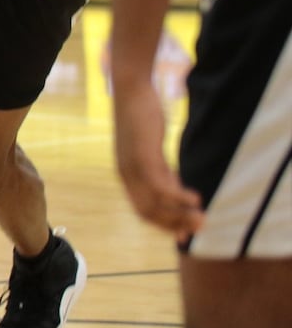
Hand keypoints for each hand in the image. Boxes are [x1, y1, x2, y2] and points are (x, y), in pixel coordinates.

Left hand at [113, 81, 204, 240]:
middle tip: (198, 230)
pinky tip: (196, 199)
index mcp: (127, 175)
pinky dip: (178, 196)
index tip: (184, 235)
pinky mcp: (142, 156)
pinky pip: (159, 185)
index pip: (143, 210)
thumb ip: (163, 171)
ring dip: (179, 215)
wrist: (131, 92)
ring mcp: (132, 167)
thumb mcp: (153, 150)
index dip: (164, 225)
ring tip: (201, 219)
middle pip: (148, 212)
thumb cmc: (143, 118)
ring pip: (154, 202)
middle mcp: (126, 175)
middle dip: (173, 224)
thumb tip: (176, 191)